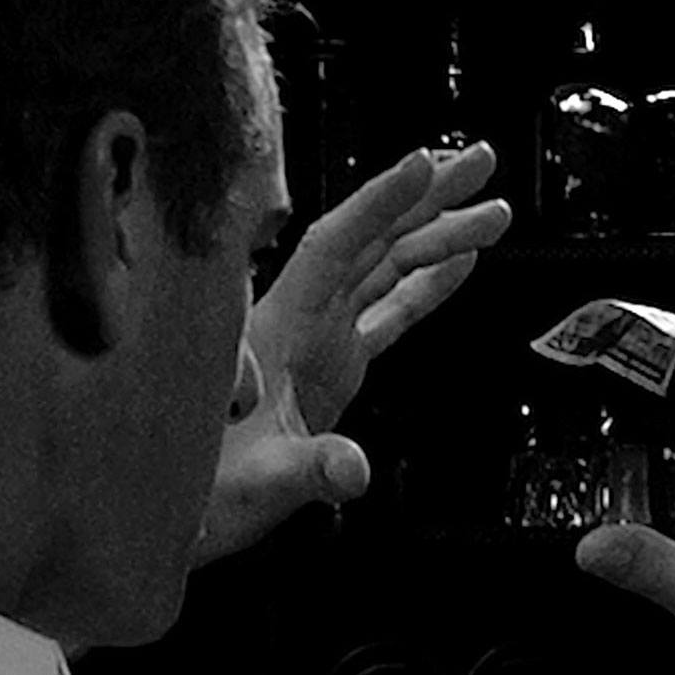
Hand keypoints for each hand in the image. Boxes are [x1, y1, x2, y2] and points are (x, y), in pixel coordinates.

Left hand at [197, 144, 510, 565]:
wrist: (181, 510)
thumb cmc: (206, 491)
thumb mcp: (260, 484)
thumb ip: (310, 471)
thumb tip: (354, 470)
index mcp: (279, 328)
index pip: (334, 245)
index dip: (378, 203)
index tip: (421, 166)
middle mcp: (302, 320)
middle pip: (371, 239)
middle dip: (426, 197)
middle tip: (479, 164)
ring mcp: (320, 340)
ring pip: (386, 268)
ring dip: (438, 235)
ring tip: (493, 212)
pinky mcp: (335, 365)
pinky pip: (388, 312)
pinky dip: (426, 285)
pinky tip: (461, 264)